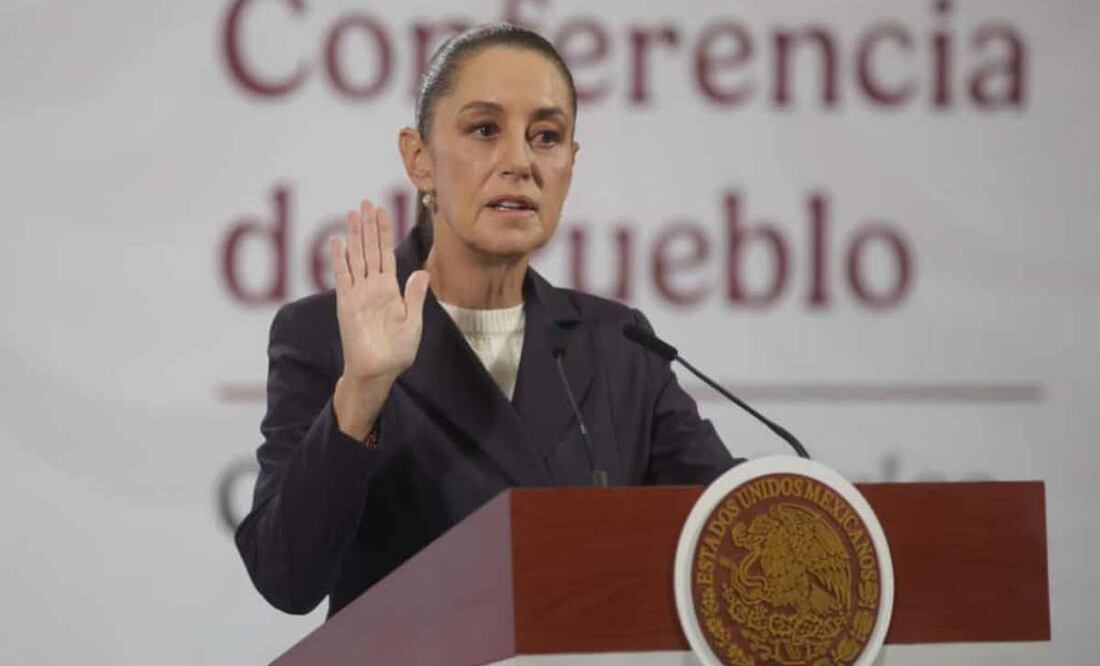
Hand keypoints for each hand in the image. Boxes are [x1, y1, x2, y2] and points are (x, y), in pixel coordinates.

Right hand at [329, 200, 429, 438]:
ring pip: (356, 257)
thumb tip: (421, 272)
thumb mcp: (413, 323)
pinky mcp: (347, 303)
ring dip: (354, 235)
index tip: (382, 210)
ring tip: (352, 212)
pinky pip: (342, 276)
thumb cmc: (397, 352)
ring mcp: (358, 293)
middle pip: (370, 249)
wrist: (378, 372)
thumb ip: (414, 297)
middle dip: (368, 226)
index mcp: (391, 290)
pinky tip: (337, 241)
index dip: (384, 232)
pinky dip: (339, 259)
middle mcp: (373, 287)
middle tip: (365, 201)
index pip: (386, 254)